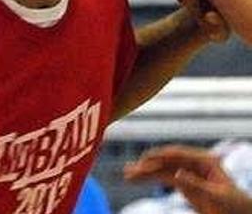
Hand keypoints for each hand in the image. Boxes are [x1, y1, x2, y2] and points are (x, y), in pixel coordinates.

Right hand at [125, 145, 251, 213]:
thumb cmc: (235, 207)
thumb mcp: (216, 196)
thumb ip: (196, 185)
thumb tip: (176, 174)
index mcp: (205, 160)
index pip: (177, 154)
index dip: (159, 156)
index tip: (143, 161)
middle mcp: (194, 163)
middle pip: (165, 161)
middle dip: (147, 165)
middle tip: (129, 170)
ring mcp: (188, 172)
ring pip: (161, 169)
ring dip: (144, 171)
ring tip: (126, 175)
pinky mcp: (184, 182)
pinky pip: (162, 177)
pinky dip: (149, 178)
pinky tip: (136, 178)